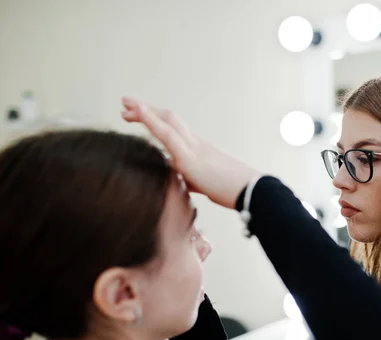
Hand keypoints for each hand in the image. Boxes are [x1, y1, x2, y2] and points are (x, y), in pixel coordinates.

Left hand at [121, 97, 260, 208]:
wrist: (253, 193)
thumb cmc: (234, 192)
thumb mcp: (206, 185)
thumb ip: (190, 180)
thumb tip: (178, 183)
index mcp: (199, 150)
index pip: (175, 129)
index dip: (156, 120)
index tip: (137, 116)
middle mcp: (196, 144)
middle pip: (169, 119)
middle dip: (147, 111)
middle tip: (126, 106)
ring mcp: (194, 149)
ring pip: (167, 121)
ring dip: (144, 111)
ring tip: (126, 105)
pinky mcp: (191, 159)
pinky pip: (168, 135)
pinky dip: (152, 121)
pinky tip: (139, 112)